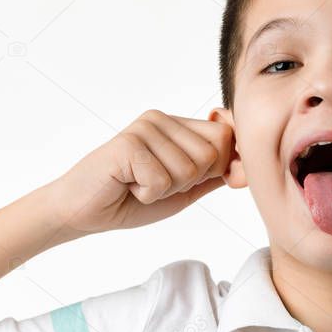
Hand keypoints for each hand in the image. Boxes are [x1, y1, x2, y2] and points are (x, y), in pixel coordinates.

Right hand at [42, 109, 234, 234]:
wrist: (83, 212)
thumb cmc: (131, 199)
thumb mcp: (184, 189)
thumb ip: (215, 174)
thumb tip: (248, 166)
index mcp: (178, 125)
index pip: (226, 139)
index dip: (217, 169)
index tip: (184, 181)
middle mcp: (162, 119)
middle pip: (212, 155)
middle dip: (189, 182)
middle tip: (155, 183)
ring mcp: (144, 127)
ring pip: (189, 170)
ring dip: (165, 190)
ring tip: (138, 184)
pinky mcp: (128, 143)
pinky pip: (161, 181)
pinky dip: (146, 195)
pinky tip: (126, 185)